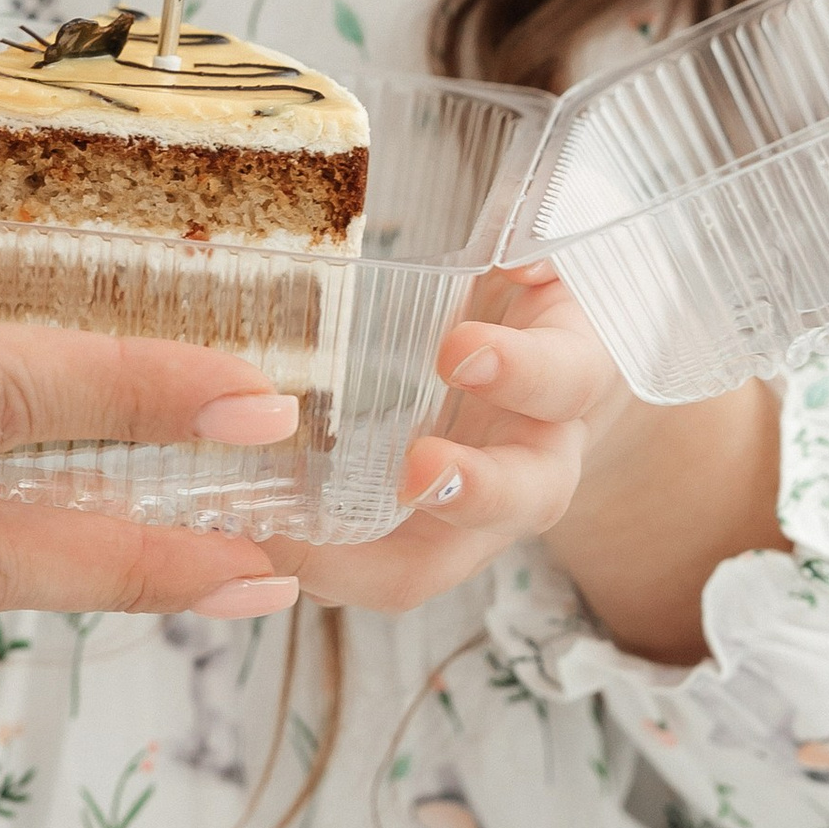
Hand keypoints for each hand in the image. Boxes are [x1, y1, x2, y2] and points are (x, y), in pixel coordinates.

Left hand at [285, 269, 625, 613]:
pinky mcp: (413, 547)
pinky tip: (259, 542)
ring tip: (291, 538)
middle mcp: (536, 468)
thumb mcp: (537, 275)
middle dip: (465, 493)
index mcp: (569, 386)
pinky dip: (317, 567)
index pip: (563, 382)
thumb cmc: (525, 321)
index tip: (460, 350)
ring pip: (431, 566)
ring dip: (361, 563)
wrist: (546, 399)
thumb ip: (529, 255)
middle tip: (412, 473)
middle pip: (518, 502)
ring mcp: (475, 523)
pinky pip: (369, 572)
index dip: (519, 371)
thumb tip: (522, 260)